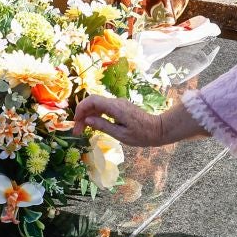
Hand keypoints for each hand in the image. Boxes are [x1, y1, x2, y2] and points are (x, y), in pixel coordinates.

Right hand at [71, 95, 202, 147]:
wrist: (159, 130)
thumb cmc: (142, 135)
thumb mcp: (121, 135)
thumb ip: (103, 126)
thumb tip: (87, 120)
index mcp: (115, 107)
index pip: (92, 101)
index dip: (80, 109)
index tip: (76, 124)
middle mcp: (116, 102)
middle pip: (92, 102)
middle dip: (82, 114)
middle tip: (78, 131)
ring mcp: (118, 104)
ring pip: (97, 105)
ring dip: (88, 115)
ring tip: (84, 130)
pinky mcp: (121, 107)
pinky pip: (104, 108)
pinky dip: (96, 115)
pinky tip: (94, 125)